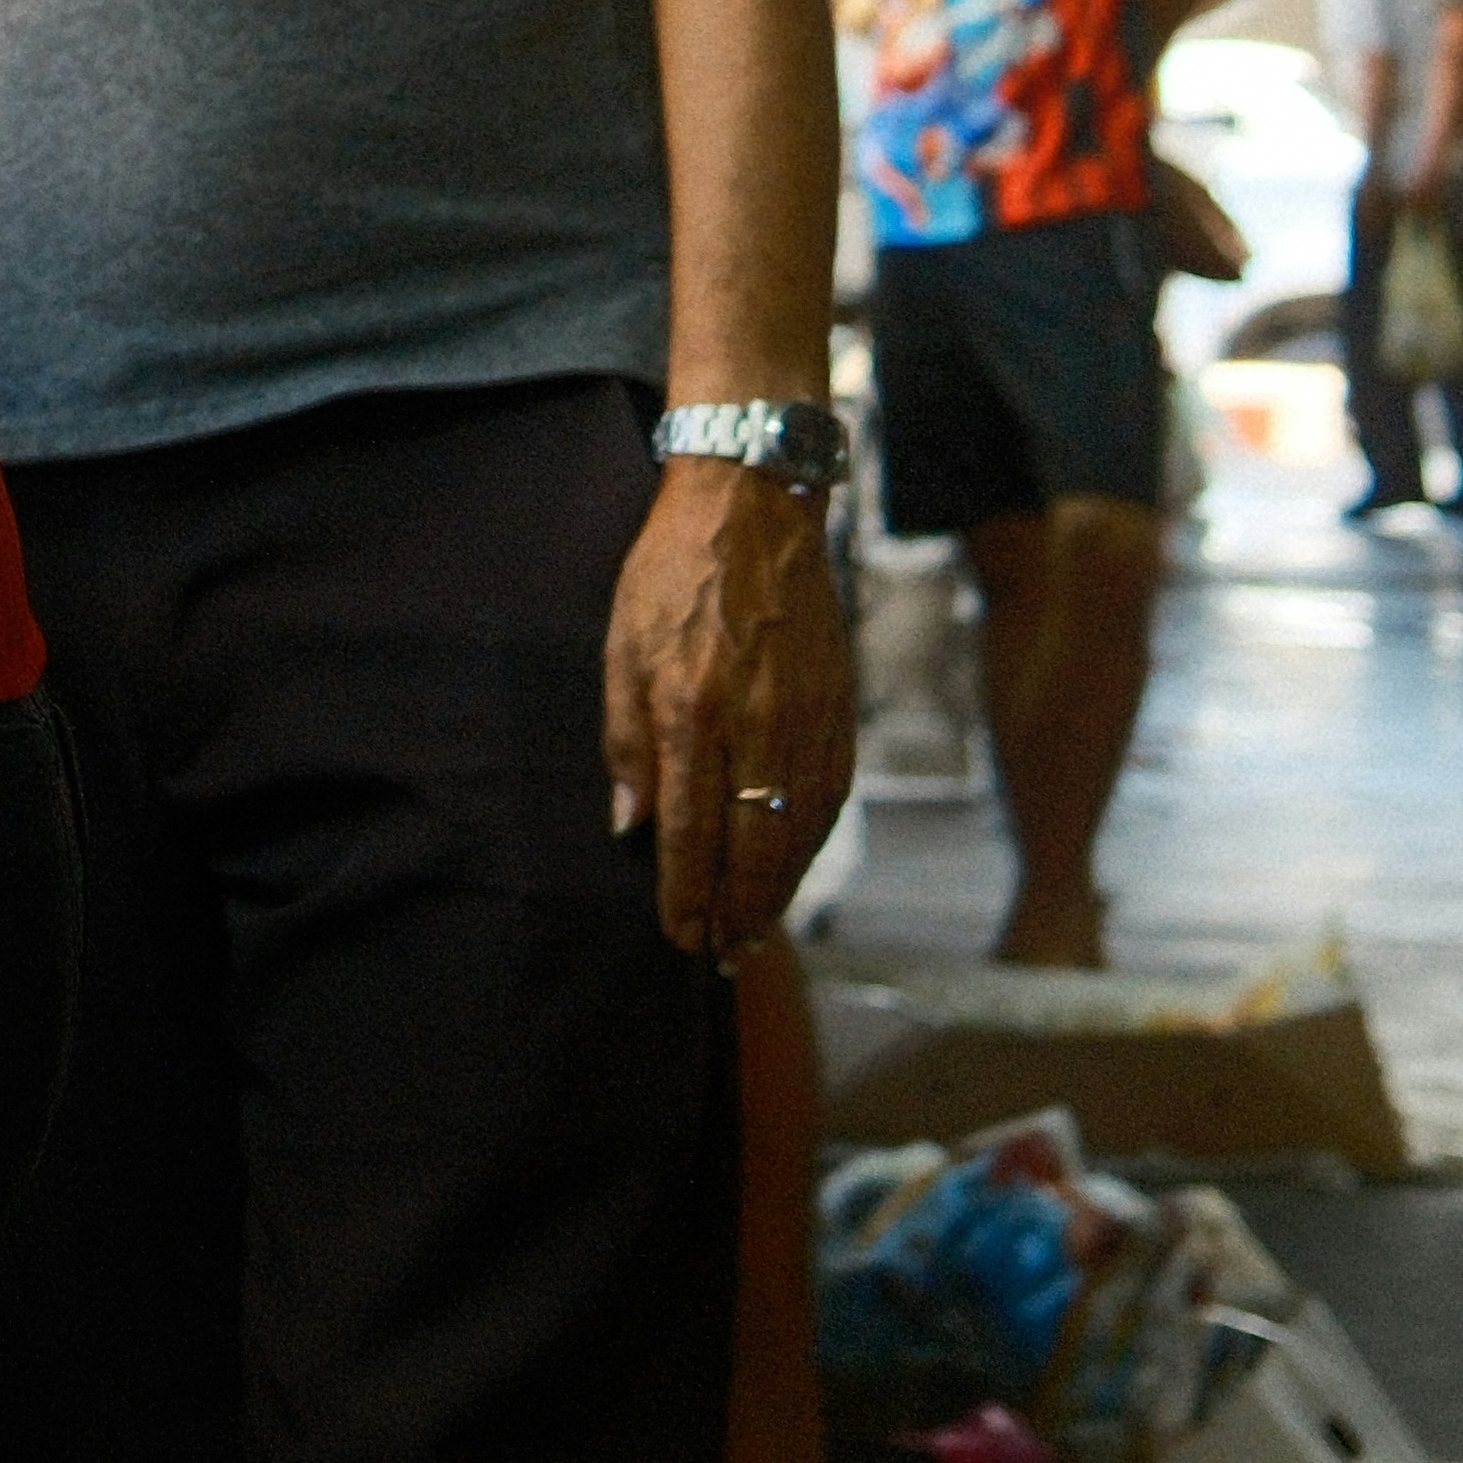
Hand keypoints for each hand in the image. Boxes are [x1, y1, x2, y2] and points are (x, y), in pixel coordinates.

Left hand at [605, 455, 851, 962]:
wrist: (754, 509)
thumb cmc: (674, 574)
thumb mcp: (622, 646)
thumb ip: (626, 741)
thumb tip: (632, 826)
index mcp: (691, 705)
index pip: (689, 827)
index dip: (685, 890)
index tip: (678, 932)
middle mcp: (755, 720)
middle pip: (754, 844)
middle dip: (738, 910)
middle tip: (722, 953)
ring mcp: (806, 716)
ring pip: (801, 829)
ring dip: (780, 889)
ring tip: (756, 928)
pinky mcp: (840, 708)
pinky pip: (831, 795)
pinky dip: (813, 842)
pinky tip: (793, 866)